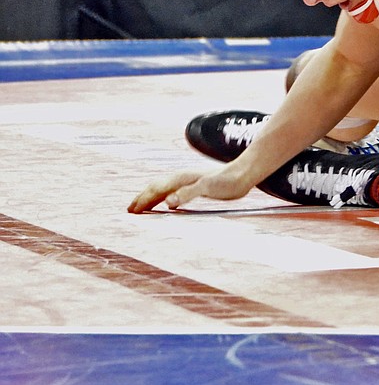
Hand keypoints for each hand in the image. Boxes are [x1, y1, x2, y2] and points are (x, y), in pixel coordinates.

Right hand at [126, 168, 253, 212]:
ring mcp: (189, 181)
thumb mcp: (207, 188)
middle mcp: (182, 178)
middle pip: (157, 187)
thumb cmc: (227, 181)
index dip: (143, 199)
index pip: (156, 189)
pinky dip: (164, 197)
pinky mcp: (197, 185)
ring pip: (164, 188)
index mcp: (181, 179)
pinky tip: (167, 204)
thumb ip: (187, 194)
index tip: (131, 211)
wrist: (243, 173)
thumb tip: (168, 202)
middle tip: (129, 210)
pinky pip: (174, 191)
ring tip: (142, 207)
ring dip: (152, 197)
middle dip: (142, 198)